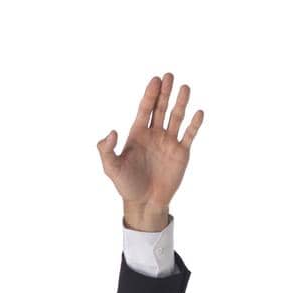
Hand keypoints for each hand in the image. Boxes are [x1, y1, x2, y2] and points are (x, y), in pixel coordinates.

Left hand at [97, 73, 203, 225]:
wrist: (144, 204)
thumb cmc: (126, 185)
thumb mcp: (111, 169)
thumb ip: (106, 150)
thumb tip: (111, 132)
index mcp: (138, 134)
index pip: (145, 109)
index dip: (150, 95)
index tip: (155, 80)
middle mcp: (155, 134)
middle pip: (161, 108)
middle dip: (165, 92)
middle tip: (169, 76)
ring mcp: (169, 142)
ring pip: (176, 118)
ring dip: (180, 103)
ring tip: (185, 88)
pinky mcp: (181, 153)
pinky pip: (189, 135)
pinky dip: (194, 124)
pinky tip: (198, 112)